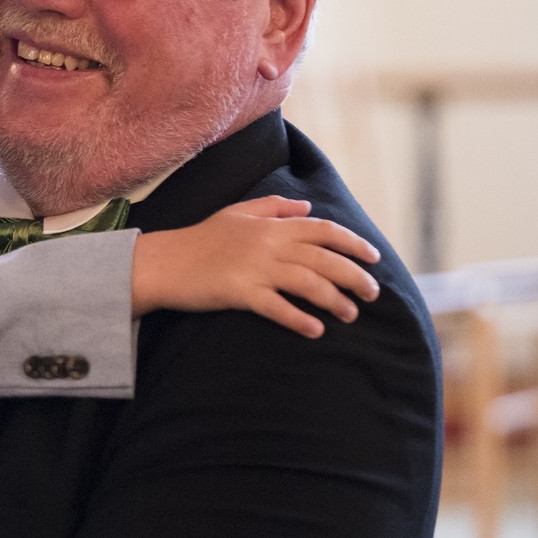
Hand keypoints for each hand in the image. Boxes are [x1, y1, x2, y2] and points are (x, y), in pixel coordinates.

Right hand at [130, 196, 380, 337]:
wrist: (163, 262)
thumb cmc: (200, 238)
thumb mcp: (237, 213)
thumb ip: (274, 207)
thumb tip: (307, 207)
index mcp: (270, 225)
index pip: (323, 229)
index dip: (353, 243)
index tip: (374, 257)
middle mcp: (268, 244)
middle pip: (324, 258)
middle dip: (355, 276)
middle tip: (373, 294)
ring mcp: (254, 269)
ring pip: (308, 283)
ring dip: (335, 301)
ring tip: (350, 315)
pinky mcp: (240, 293)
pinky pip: (277, 307)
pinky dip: (300, 319)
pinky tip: (315, 330)